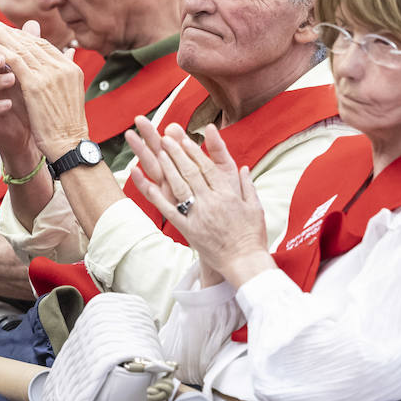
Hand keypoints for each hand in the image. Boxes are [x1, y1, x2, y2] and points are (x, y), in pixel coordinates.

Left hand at [0, 20, 87, 161]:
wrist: (69, 143)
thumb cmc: (68, 123)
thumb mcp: (72, 91)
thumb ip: (66, 69)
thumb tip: (69, 51)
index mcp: (71, 68)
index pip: (45, 46)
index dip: (26, 37)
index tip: (10, 31)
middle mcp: (62, 67)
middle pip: (33, 43)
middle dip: (12, 32)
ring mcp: (50, 75)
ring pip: (22, 49)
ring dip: (3, 37)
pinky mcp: (36, 85)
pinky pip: (16, 62)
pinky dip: (2, 51)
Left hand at [126, 119, 270, 287]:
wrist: (244, 263)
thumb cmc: (252, 236)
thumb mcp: (255, 207)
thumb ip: (248, 186)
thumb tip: (243, 168)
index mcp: (227, 194)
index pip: (207, 167)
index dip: (194, 152)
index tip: (184, 139)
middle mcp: (211, 201)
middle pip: (190, 172)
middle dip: (176, 153)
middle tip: (164, 137)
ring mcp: (198, 215)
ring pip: (178, 186)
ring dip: (166, 166)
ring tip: (156, 151)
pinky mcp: (188, 229)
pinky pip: (168, 210)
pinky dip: (154, 194)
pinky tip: (144, 182)